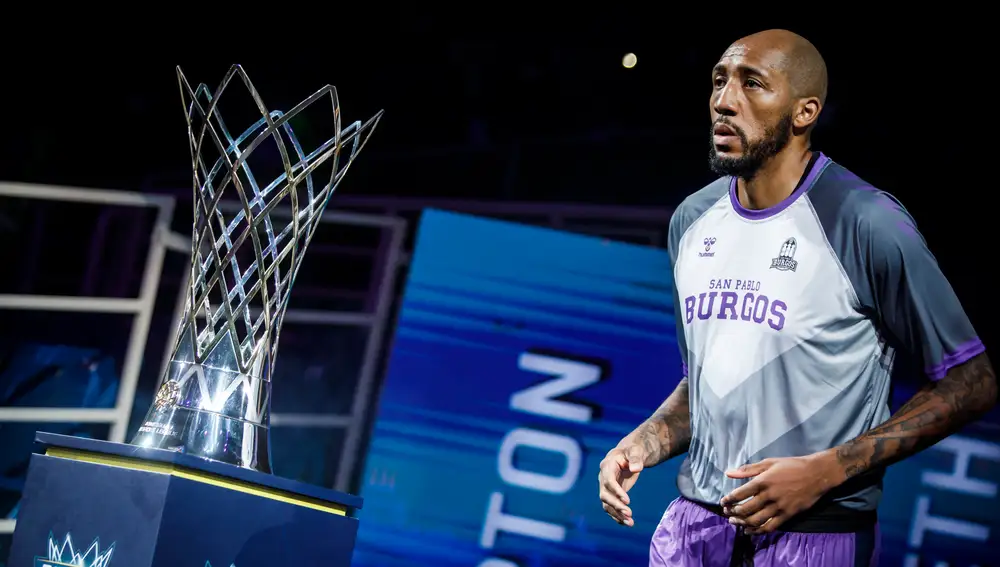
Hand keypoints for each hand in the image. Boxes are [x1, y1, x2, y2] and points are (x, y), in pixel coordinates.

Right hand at [598, 444, 646, 526]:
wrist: (628, 455)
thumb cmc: (633, 451)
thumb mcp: (636, 450)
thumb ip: (636, 458)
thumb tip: (636, 469)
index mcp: (607, 466)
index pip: (608, 481)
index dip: (616, 491)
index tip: (627, 501)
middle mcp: (603, 477)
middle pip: (604, 494)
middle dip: (616, 505)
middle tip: (629, 513)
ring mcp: (605, 487)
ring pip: (606, 504)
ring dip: (617, 514)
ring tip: (630, 523)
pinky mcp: (610, 494)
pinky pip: (610, 508)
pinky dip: (617, 516)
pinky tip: (627, 523)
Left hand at [719, 454, 838, 534]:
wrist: (817, 474)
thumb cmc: (791, 465)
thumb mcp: (769, 463)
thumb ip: (748, 469)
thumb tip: (728, 473)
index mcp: (763, 481)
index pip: (740, 493)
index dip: (729, 500)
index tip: (723, 502)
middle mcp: (769, 495)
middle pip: (746, 509)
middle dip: (733, 512)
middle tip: (727, 513)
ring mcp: (779, 506)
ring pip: (756, 520)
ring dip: (742, 523)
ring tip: (735, 522)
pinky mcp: (788, 514)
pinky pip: (770, 526)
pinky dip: (758, 530)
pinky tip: (750, 530)